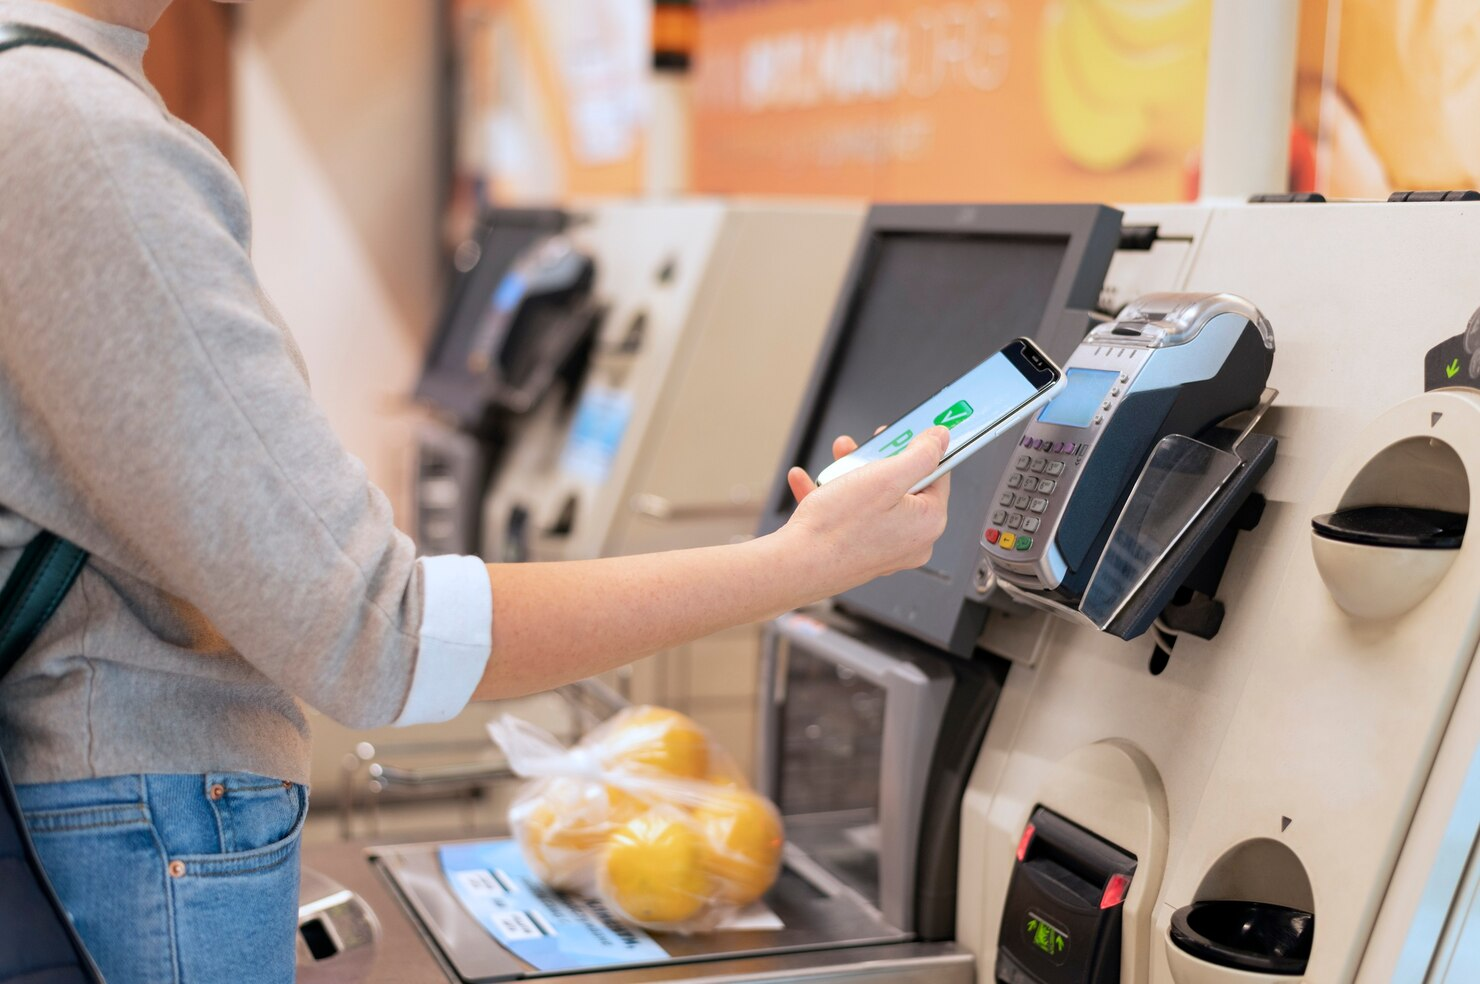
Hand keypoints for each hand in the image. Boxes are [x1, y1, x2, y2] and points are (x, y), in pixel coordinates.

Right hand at [778, 425, 951, 597]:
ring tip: (832, 463)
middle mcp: (912, 541)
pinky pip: (851, 518)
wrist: (796, 566)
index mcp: (929, 522)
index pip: (937, 474)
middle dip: (876, 461)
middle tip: (860, 447)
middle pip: (903, 486)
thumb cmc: (838, 527)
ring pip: (873, 500)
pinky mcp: (860, 554)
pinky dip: (832, 498)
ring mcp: (886, 550)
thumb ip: (921, 454)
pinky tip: (807, 482)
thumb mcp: (886, 476)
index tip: (901, 434)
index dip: (918, 448)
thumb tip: (941, 438)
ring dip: (850, 476)